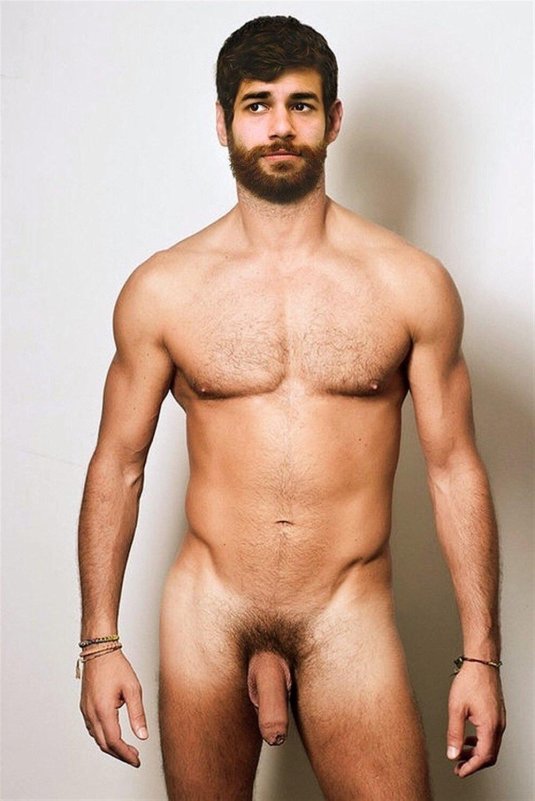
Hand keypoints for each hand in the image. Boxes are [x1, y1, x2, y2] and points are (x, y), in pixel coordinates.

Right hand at [79, 650, 147, 766]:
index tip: (137, 760)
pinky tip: (114, 735)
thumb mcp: (132, 688)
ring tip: (127, 749)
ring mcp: (86, 711)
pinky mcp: (85, 707)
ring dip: (111, 747)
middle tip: (134, 757)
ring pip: (97, 738)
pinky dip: (104, 737)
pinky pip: (93, 729)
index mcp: (103, 710)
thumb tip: (142, 735)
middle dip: (120, 754)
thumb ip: (137, 714)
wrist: (99, 651)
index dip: (126, 754)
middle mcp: (91, 714)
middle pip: (104, 744)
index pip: (114, 742)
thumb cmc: (116, 666)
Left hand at [446, 662, 505, 776]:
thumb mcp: (456, 708)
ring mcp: (499, 720)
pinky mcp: (497, 714)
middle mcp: (498, 725)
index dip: (471, 768)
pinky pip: (491, 735)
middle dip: (474, 763)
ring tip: (461, 754)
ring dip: (476, 753)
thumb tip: (453, 753)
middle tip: (459, 767)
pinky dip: (480, 742)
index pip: (483, 757)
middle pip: (490, 755)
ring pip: (491, 745)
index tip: (459, 772)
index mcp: (489, 726)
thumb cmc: (470, 681)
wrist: (481, 663)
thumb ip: (454, 734)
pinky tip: (468, 738)